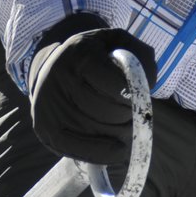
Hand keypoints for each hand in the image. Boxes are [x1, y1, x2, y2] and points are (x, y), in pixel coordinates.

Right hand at [27, 15, 155, 165]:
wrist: (51, 65)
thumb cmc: (93, 56)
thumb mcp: (117, 42)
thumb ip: (140, 55)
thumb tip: (148, 83)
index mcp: (80, 56)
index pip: (119, 87)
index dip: (135, 95)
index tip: (135, 93)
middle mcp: (60, 82)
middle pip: (110, 113)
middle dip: (129, 115)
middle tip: (130, 110)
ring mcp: (50, 109)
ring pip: (101, 134)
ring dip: (121, 133)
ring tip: (121, 122)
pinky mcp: (46, 131)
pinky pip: (84, 153)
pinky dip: (107, 154)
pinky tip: (117, 145)